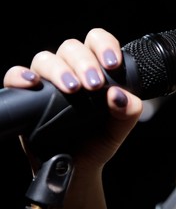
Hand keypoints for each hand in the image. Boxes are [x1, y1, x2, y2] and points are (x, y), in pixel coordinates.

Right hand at [3, 28, 142, 171]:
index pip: (97, 42)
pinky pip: (15, 76)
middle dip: (84, 62)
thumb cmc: (98, 141)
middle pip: (72, 48)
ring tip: (72, 89)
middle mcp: (71, 71)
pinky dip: (20, 76)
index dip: (105, 45)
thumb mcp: (119, 128)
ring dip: (59, 70)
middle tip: (94, 85)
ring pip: (46, 58)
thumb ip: (129, 112)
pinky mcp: (27, 97)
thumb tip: (119, 95)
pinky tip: (33, 84)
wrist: (77, 166)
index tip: (112, 64)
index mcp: (95, 71)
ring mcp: (48, 82)